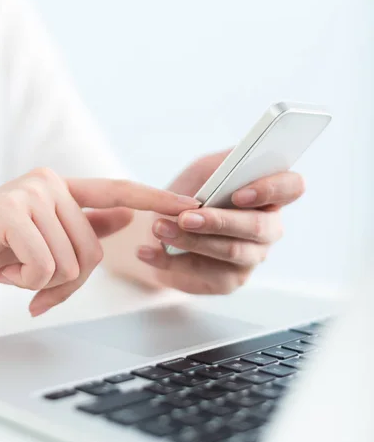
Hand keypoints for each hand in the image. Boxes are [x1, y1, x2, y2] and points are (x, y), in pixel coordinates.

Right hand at [0, 168, 197, 314]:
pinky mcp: (11, 210)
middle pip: (93, 251)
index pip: (118, 191)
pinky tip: (2, 267)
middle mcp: (50, 183)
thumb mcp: (43, 239)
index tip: (190, 205)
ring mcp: (31, 193)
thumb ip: (84, 226)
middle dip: (66, 280)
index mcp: (62, 189)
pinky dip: (24, 281)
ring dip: (41, 282)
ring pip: (70, 262)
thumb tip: (128, 218)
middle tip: (31, 277)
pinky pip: (44, 266)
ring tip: (13, 267)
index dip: (156, 200)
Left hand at [137, 151, 304, 293]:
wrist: (159, 228)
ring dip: (192, 240)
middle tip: (185, 217)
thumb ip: (221, 164)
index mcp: (269, 194)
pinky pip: (206, 275)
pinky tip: (149, 253)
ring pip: (232, 252)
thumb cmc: (188, 195)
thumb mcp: (202, 170)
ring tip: (160, 228)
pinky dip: (172, 263)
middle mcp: (268, 227)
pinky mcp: (229, 280)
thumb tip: (235, 161)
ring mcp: (252, 256)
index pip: (292, 187)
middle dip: (219, 221)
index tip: (238, 194)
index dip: (271, 189)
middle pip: (259, 227)